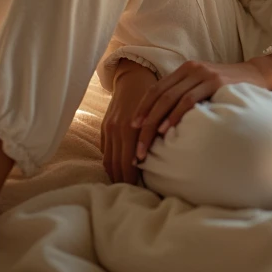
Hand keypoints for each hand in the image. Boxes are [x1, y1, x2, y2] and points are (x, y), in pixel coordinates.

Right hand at [101, 60, 157, 183]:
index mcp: (131, 128)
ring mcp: (109, 129)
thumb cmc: (154, 96)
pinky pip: (105, 152)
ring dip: (116, 175)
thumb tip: (167, 161)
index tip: (143, 191)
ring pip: (108, 162)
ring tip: (126, 186)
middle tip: (134, 194)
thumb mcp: (161, 114)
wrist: (133, 77)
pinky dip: (112, 164)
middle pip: (117, 166)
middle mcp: (117, 130)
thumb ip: (159, 135)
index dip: (135, 180)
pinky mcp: (104, 127)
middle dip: (125, 181)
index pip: (129, 164)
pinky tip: (120, 170)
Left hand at [130, 60, 270, 162]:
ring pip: (169, 98)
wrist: (258, 75)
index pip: (156, 89)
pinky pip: (188, 99)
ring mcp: (202, 74)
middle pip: (158, 96)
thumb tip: (164, 122)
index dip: (141, 108)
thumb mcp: (204, 87)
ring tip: (147, 143)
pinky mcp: (214, 82)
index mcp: (185, 70)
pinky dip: (175, 115)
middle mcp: (191, 69)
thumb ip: (187, 96)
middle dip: (144, 121)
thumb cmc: (229, 87)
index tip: (131, 129)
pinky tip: (167, 129)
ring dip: (155, 123)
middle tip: (136, 146)